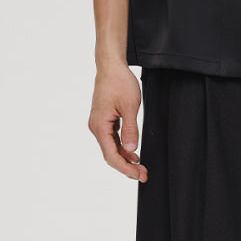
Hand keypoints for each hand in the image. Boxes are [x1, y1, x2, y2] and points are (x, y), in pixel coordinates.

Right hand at [88, 63, 148, 180]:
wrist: (111, 66)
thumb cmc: (120, 82)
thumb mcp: (130, 106)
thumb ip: (131, 130)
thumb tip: (131, 151)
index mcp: (100, 126)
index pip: (111, 155)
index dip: (125, 168)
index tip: (138, 175)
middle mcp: (96, 127)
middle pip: (110, 154)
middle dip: (126, 166)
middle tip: (143, 175)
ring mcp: (99, 123)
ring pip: (111, 147)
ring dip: (125, 158)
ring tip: (140, 167)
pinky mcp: (104, 119)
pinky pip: (112, 138)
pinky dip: (122, 146)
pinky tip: (132, 152)